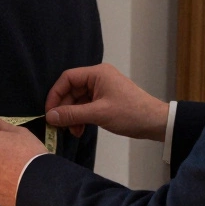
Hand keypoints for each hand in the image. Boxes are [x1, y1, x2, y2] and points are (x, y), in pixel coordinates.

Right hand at [45, 63, 169, 141]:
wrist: (155, 122)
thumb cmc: (129, 113)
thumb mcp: (98, 114)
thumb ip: (72, 114)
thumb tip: (49, 116)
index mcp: (97, 74)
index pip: (67, 78)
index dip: (55, 95)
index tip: (49, 113)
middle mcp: (98, 78)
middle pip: (71, 91)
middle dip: (64, 109)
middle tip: (60, 126)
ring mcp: (102, 90)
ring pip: (78, 101)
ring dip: (72, 116)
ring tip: (72, 132)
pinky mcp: (105, 101)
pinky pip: (86, 107)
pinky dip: (80, 118)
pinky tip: (80, 130)